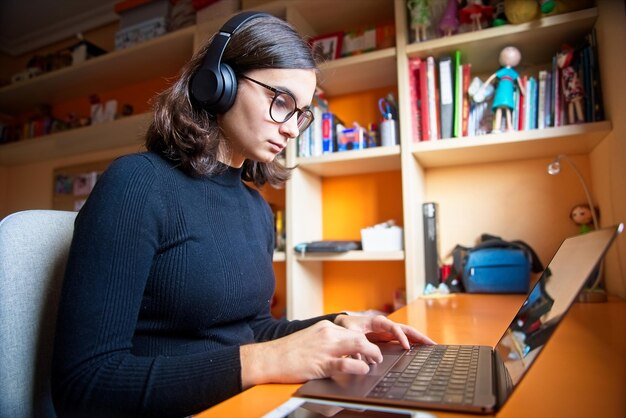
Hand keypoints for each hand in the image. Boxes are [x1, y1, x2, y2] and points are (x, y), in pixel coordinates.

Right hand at [240, 320, 382, 387]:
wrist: (269, 358)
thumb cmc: (287, 352)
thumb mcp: (310, 339)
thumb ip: (327, 342)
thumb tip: (344, 351)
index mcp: (325, 327)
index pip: (353, 330)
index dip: (365, 340)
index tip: (370, 348)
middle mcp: (327, 333)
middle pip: (359, 336)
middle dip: (372, 347)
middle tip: (377, 357)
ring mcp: (325, 348)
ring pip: (359, 345)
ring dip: (372, 354)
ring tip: (375, 362)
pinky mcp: (321, 363)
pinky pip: (346, 364)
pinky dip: (359, 367)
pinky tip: (362, 370)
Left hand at [334, 314, 434, 349]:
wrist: (343, 323)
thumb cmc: (347, 326)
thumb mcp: (350, 333)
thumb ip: (355, 344)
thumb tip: (362, 358)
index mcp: (378, 322)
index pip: (394, 328)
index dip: (402, 337)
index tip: (407, 347)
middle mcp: (386, 325)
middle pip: (407, 329)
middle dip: (419, 336)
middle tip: (432, 344)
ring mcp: (388, 331)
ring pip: (407, 333)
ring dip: (419, 339)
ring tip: (432, 347)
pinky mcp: (387, 337)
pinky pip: (402, 339)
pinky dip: (412, 343)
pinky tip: (420, 349)